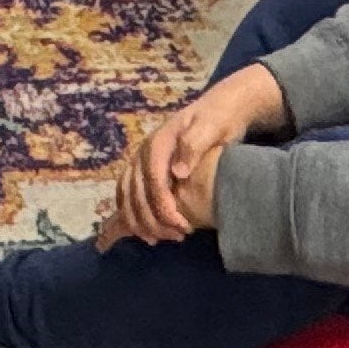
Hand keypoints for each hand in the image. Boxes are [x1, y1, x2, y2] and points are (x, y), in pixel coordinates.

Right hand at [104, 63, 286, 247]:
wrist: (221, 108)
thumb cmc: (219, 119)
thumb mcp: (212, 127)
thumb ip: (194, 145)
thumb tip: (177, 173)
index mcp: (159, 141)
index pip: (153, 179)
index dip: (163, 205)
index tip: (182, 225)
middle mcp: (145, 150)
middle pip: (136, 190)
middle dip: (151, 218)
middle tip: (176, 237)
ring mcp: (142, 159)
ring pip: (127, 193)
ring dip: (138, 220)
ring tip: (158, 239)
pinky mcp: (146, 168)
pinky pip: (129, 192)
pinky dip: (132, 213)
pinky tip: (146, 229)